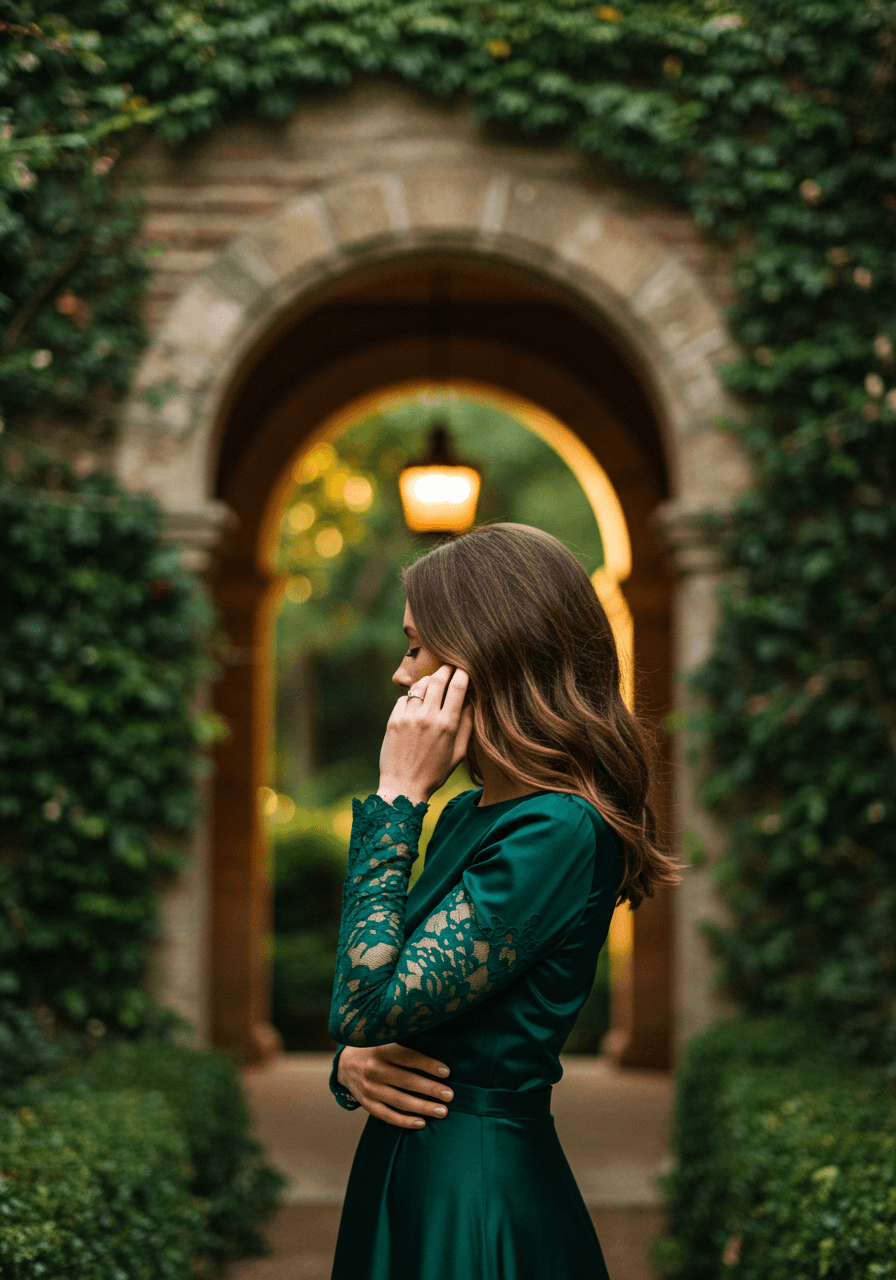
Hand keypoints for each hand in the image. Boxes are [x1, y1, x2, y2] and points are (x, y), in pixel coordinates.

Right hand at [337, 1042, 453, 1128]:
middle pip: (406, 1081)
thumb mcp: (385, 1040)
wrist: (345, 1063)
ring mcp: (369, 1089)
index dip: (428, 1065)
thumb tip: (438, 1049)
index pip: (408, 1058)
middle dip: (431, 1089)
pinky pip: (387, 1115)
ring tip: (443, 1111)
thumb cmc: (375, 1050)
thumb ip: (405, 1044)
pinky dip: (405, 1121)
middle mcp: (374, 1070)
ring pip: (399, 1101)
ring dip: (423, 1107)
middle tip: (450, 1095)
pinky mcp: (367, 1104)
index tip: (447, 1072)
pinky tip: (422, 1123)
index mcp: (381, 1050)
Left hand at [378, 665, 472, 805]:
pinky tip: (415, 705)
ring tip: (432, 683)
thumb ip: (466, 725)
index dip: (463, 673)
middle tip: (449, 667)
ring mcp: (408, 718)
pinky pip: (404, 698)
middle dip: (445, 669)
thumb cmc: (435, 773)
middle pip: (438, 679)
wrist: (403, 787)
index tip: (465, 669)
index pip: (458, 687)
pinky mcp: (393, 721)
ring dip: (427, 681)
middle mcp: (428, 717)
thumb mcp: (458, 753)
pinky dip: (411, 698)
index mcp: (447, 725)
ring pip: (419, 685)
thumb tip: (471, 701)